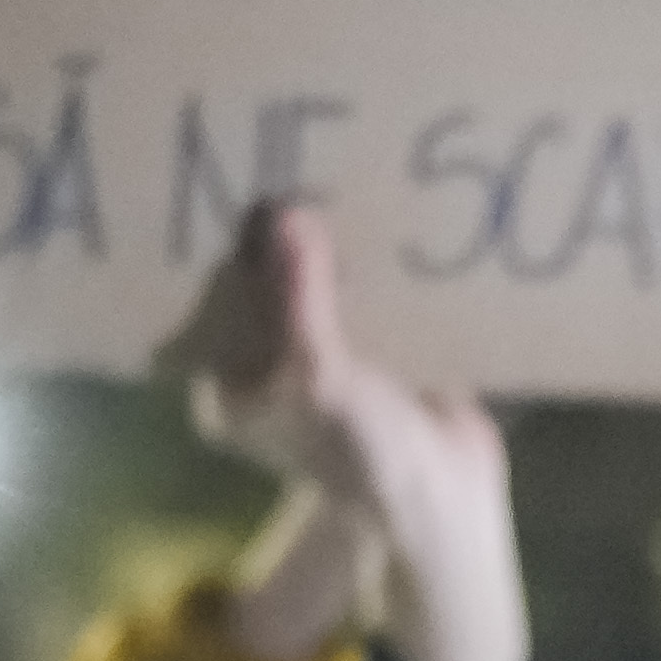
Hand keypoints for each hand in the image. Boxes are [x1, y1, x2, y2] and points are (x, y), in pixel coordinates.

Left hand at [177, 202, 524, 660]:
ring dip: (326, 247)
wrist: (448, 493)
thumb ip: (299, 301)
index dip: (228, 254)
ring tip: (331, 176)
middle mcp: (262, 374)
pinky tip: (376, 215)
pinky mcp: (365, 349)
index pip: (213, 307)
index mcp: (227, 393)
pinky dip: (366, 265)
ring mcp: (316, 360)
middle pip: (261, 290)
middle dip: (278, 244)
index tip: (241, 190)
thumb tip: (286, 218)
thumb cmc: (362, 454)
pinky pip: (356, 295)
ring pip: (310, 288)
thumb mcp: (319, 378)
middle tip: (288, 167)